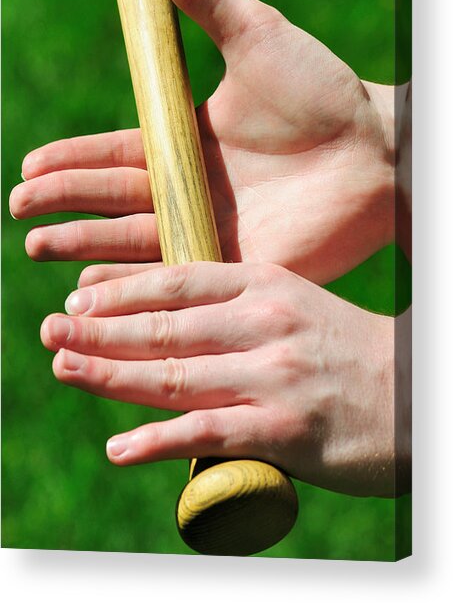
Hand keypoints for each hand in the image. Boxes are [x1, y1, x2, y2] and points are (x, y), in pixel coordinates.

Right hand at [10, 0, 393, 283]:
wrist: (379, 150)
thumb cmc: (323, 91)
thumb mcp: (256, 36)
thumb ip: (205, 0)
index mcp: (189, 140)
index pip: (116, 153)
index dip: (72, 161)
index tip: (30, 168)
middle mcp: (194, 187)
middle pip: (114, 201)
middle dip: (65, 208)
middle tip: (21, 215)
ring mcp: (214, 227)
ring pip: (137, 241)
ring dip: (89, 249)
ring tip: (40, 250)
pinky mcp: (239, 262)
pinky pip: (180, 275)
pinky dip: (140, 283)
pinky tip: (100, 290)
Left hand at [40, 261, 399, 496]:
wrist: (414, 390)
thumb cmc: (346, 349)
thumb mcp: (293, 307)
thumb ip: (236, 313)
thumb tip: (170, 327)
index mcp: (266, 286)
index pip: (178, 280)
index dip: (122, 289)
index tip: (79, 298)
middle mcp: (264, 323)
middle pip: (165, 326)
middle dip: (101, 330)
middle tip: (52, 332)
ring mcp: (272, 375)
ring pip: (174, 375)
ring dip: (111, 376)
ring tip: (66, 370)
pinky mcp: (283, 430)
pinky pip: (206, 433)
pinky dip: (157, 441)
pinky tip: (120, 448)